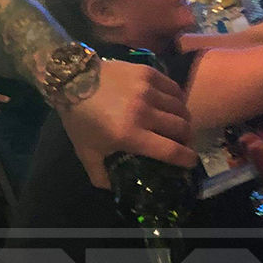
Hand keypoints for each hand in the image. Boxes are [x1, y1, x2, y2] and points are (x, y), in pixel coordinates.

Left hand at [56, 59, 197, 188]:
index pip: (171, 151)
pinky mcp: (148, 72)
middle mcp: (144, 112)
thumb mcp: (86, 152)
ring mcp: (147, 90)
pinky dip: (177, 99)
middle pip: (182, 128)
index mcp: (130, 134)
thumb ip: (100, 175)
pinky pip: (174, 88)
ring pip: (181, 107)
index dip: (187, 159)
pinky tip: (171, 104)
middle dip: (187, 139)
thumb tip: (113, 189)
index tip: (191, 162)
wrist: (71, 79)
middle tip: (182, 143)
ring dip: (183, 119)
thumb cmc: (79, 118)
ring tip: (177, 124)